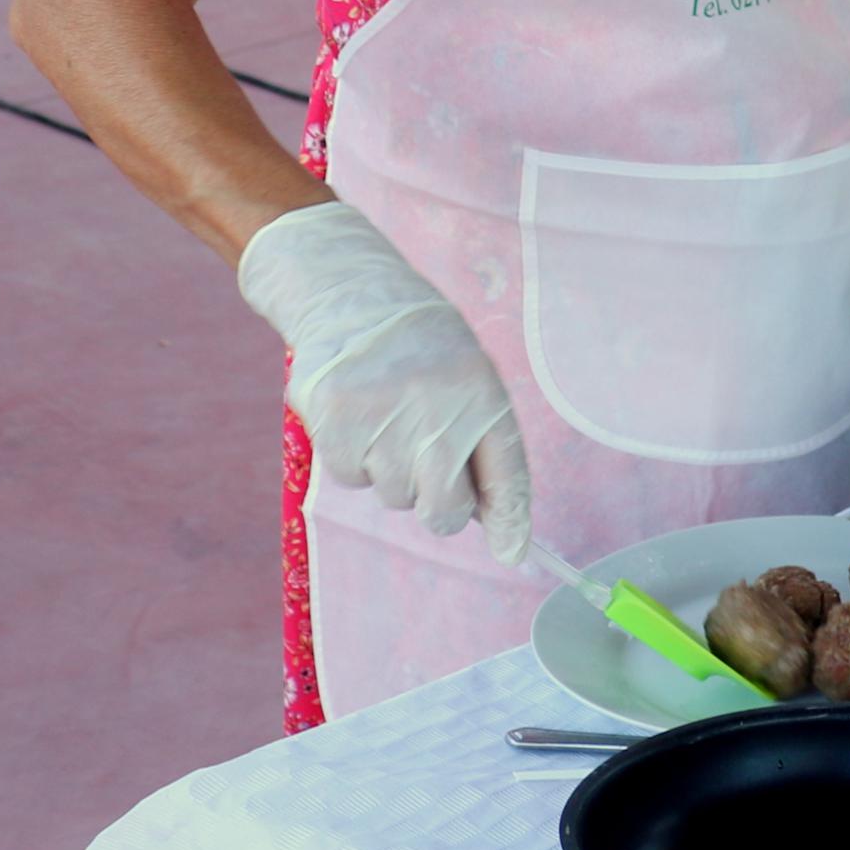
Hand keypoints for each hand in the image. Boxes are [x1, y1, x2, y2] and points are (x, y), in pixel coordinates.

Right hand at [238, 201, 530, 557]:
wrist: (352, 296)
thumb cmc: (422, 350)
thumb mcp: (470, 381)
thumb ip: (482, 447)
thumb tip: (496, 528)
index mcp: (483, 396)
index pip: (507, 475)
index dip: (511, 520)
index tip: (514, 553)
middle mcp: (438, 411)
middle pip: (443, 510)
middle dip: (440, 506)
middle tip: (428, 470)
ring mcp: (384, 419)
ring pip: (393, 497)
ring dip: (392, 473)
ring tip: (390, 418)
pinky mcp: (335, 424)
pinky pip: (351, 478)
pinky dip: (354, 459)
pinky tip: (359, 416)